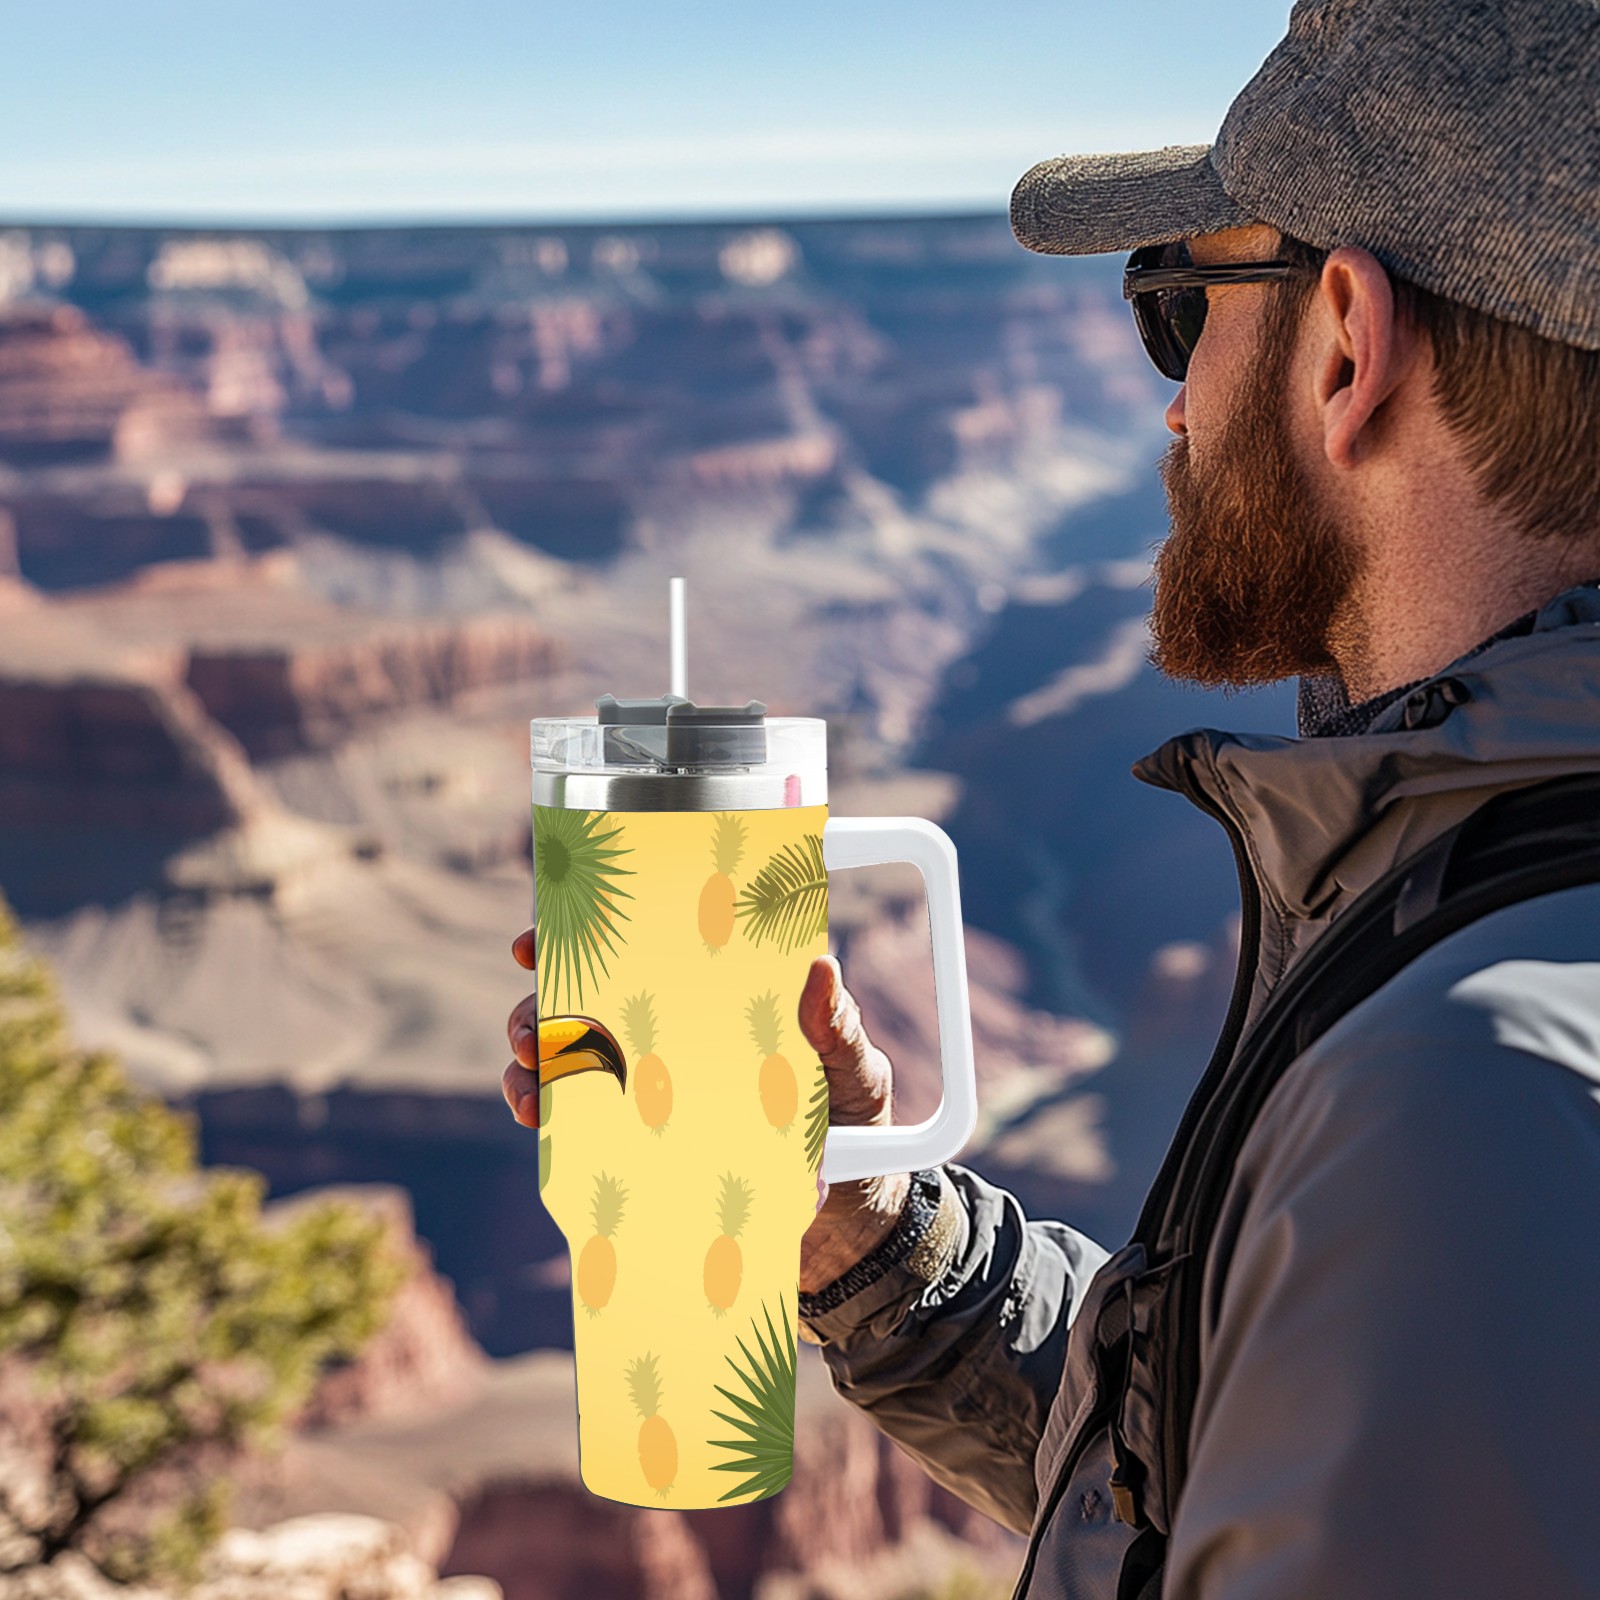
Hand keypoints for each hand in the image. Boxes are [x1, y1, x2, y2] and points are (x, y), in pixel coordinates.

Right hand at [502, 935, 909, 1276]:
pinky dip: (545, 1114)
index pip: (643, 954)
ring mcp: (651, 1092)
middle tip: (535, 1027)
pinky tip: (537, 1116)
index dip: (586, 937)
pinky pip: (576, 1125)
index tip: (540, 941)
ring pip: (567, 1061)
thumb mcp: (854, 1070)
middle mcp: (672, 1038)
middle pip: (585, 1005)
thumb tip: (821, 967)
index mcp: (715, 1001)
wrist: (849, 1221)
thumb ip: (836, 1029)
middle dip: (540, 1007)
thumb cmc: (855, 1123)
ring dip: (535, 1062)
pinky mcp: (641, 1146)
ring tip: (531, 1076)